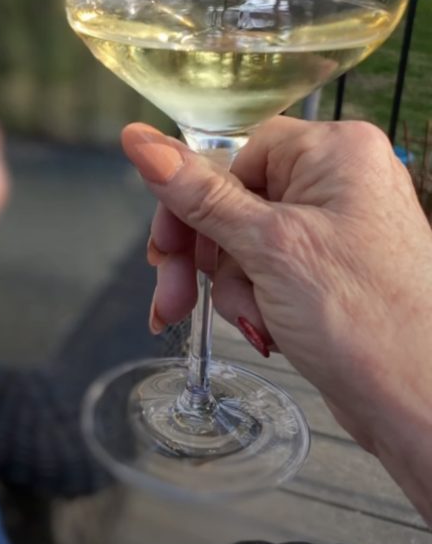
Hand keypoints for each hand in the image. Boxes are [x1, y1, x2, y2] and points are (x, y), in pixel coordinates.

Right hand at [122, 118, 431, 521]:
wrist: (419, 402)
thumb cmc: (368, 321)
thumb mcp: (267, 248)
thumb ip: (198, 195)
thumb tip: (140, 141)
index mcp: (334, 151)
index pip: (232, 153)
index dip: (192, 203)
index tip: (165, 247)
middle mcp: (337, 180)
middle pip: (230, 199)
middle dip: (203, 255)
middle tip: (172, 294)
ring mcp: (333, 225)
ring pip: (240, 241)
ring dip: (230, 286)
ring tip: (253, 320)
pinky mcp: (326, 267)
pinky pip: (262, 268)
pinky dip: (252, 299)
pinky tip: (267, 328)